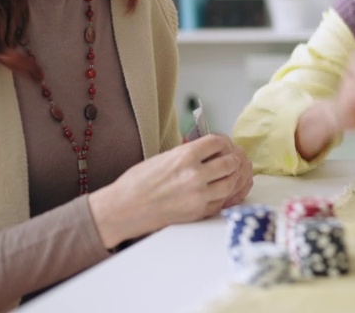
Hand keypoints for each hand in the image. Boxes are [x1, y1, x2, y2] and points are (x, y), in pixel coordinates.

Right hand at [88, 134, 253, 247]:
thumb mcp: (163, 157)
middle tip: (229, 159)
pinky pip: (222, 202)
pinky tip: (218, 190)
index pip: (218, 142)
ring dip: (231, 177)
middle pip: (230, 162)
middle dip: (231, 159)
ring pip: (230, 183)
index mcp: (184, 156)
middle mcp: (194, 175)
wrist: (123, 209)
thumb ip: (189, 153)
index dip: (223, 142)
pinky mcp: (198, 213)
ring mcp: (198, 196)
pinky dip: (224, 195)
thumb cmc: (137, 182)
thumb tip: (209, 150)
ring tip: (225, 175)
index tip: (222, 145)